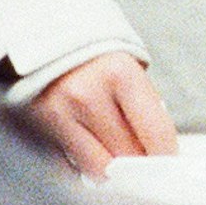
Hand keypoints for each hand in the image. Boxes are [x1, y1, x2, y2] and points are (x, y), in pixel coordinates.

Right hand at [19, 51, 177, 178]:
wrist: (41, 34)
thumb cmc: (91, 54)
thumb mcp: (125, 67)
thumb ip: (140, 104)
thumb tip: (156, 147)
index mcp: (120, 74)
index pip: (154, 130)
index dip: (166, 153)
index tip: (169, 162)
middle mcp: (87, 95)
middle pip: (127, 153)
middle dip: (139, 163)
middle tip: (143, 165)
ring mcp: (59, 113)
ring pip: (97, 167)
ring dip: (112, 170)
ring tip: (117, 160)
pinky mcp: (36, 128)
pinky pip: (69, 165)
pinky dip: (84, 165)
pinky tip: (90, 152)